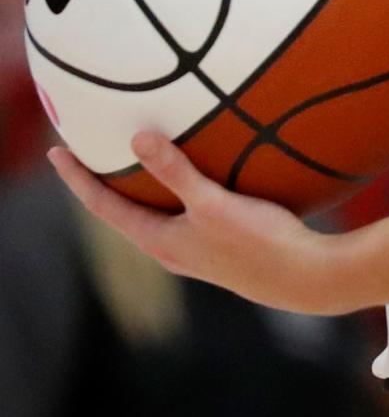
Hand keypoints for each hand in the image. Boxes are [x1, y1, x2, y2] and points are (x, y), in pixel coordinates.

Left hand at [48, 133, 351, 313]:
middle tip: (85, 148)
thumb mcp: (213, 204)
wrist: (306, 278)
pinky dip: (173, 187)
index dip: (78, 179)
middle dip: (103, 181)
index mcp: (160, 242)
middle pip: (124, 211)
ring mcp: (196, 249)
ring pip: (155, 212)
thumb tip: (138, 138)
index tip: (55, 152)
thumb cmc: (258, 244)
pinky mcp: (221, 243)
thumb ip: (176, 172)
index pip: (105, 207)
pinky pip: (183, 210)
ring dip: (140, 185)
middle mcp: (172, 248)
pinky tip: (194, 171)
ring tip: (131, 156)